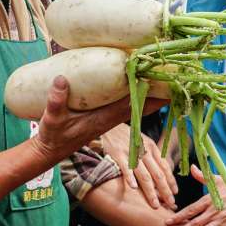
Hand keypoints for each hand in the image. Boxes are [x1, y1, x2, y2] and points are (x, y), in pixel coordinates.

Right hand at [35, 76, 166, 161]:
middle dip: (159, 91)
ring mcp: (109, 117)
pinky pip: (126, 103)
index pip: (134, 104)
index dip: (151, 92)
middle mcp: (111, 118)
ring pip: (136, 103)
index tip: (167, 80)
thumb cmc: (52, 137)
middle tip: (176, 73)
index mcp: (105, 118)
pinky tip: (139, 82)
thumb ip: (56, 101)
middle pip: (142, 103)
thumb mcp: (52, 119)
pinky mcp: (104, 116)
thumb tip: (61, 78)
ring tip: (166, 75)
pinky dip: (136, 93)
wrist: (50, 151)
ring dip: (151, 91)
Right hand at [102, 122, 177, 209]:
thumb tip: (161, 173)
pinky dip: (130, 178)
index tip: (175, 193)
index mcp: (152, 147)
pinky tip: (133, 188)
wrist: (109, 124)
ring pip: (144, 175)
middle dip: (165, 190)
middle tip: (171, 203)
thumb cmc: (127, 136)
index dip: (171, 181)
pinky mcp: (118, 154)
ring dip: (150, 191)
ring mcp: (131, 153)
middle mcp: (144, 151)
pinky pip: (125, 168)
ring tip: (155, 204)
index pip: (165, 167)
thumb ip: (151, 156)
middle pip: (157, 174)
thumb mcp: (143, 142)